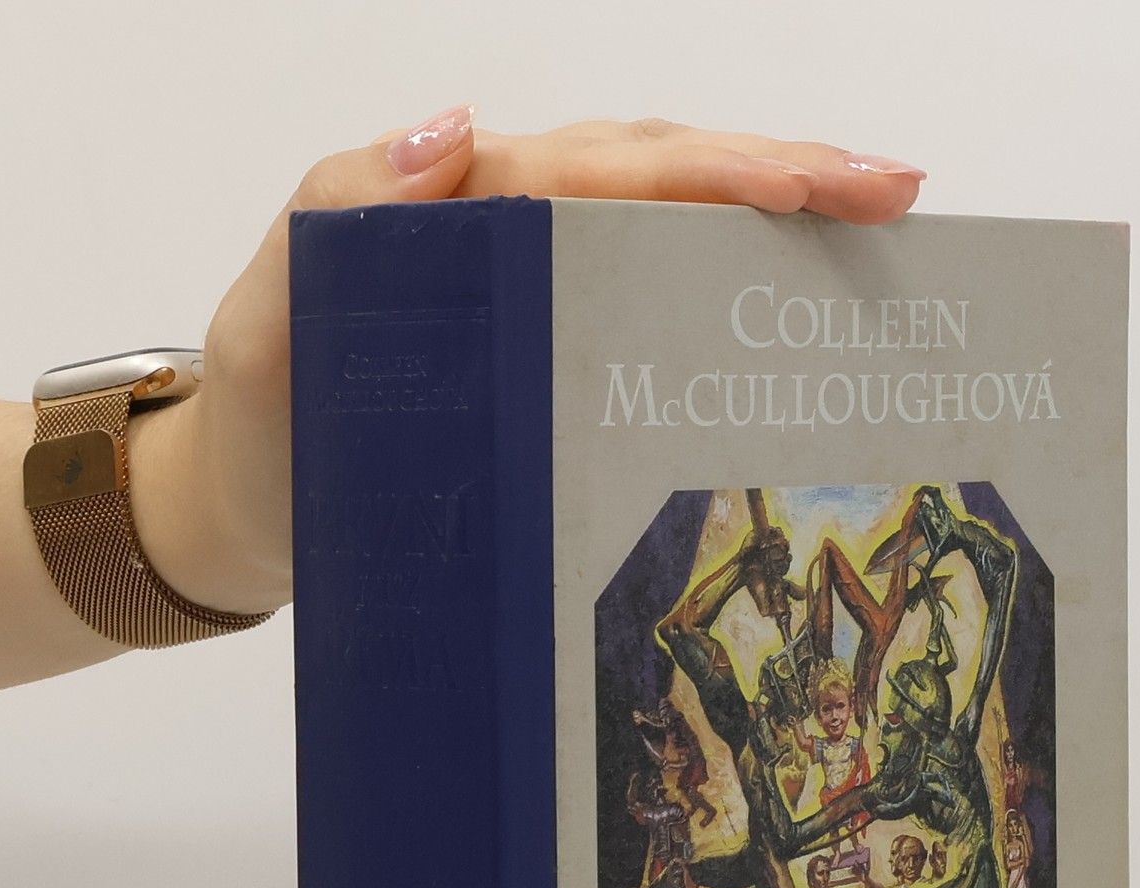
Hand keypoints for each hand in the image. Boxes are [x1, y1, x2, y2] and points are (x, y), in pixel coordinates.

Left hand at [138, 112, 926, 615]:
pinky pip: (643, 288)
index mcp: (457, 203)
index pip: (610, 168)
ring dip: (772, 216)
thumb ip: (336, 227)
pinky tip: (793, 304)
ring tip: (878, 227)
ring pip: (666, 216)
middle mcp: (507, 219)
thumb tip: (454, 133)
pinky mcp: (544, 337)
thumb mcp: (271, 328)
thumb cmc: (264, 421)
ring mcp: (532, 277)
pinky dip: (723, 280)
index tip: (826, 186)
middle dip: (784, 174)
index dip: (724, 170)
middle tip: (897, 194)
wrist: (243, 502)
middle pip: (662, 170)